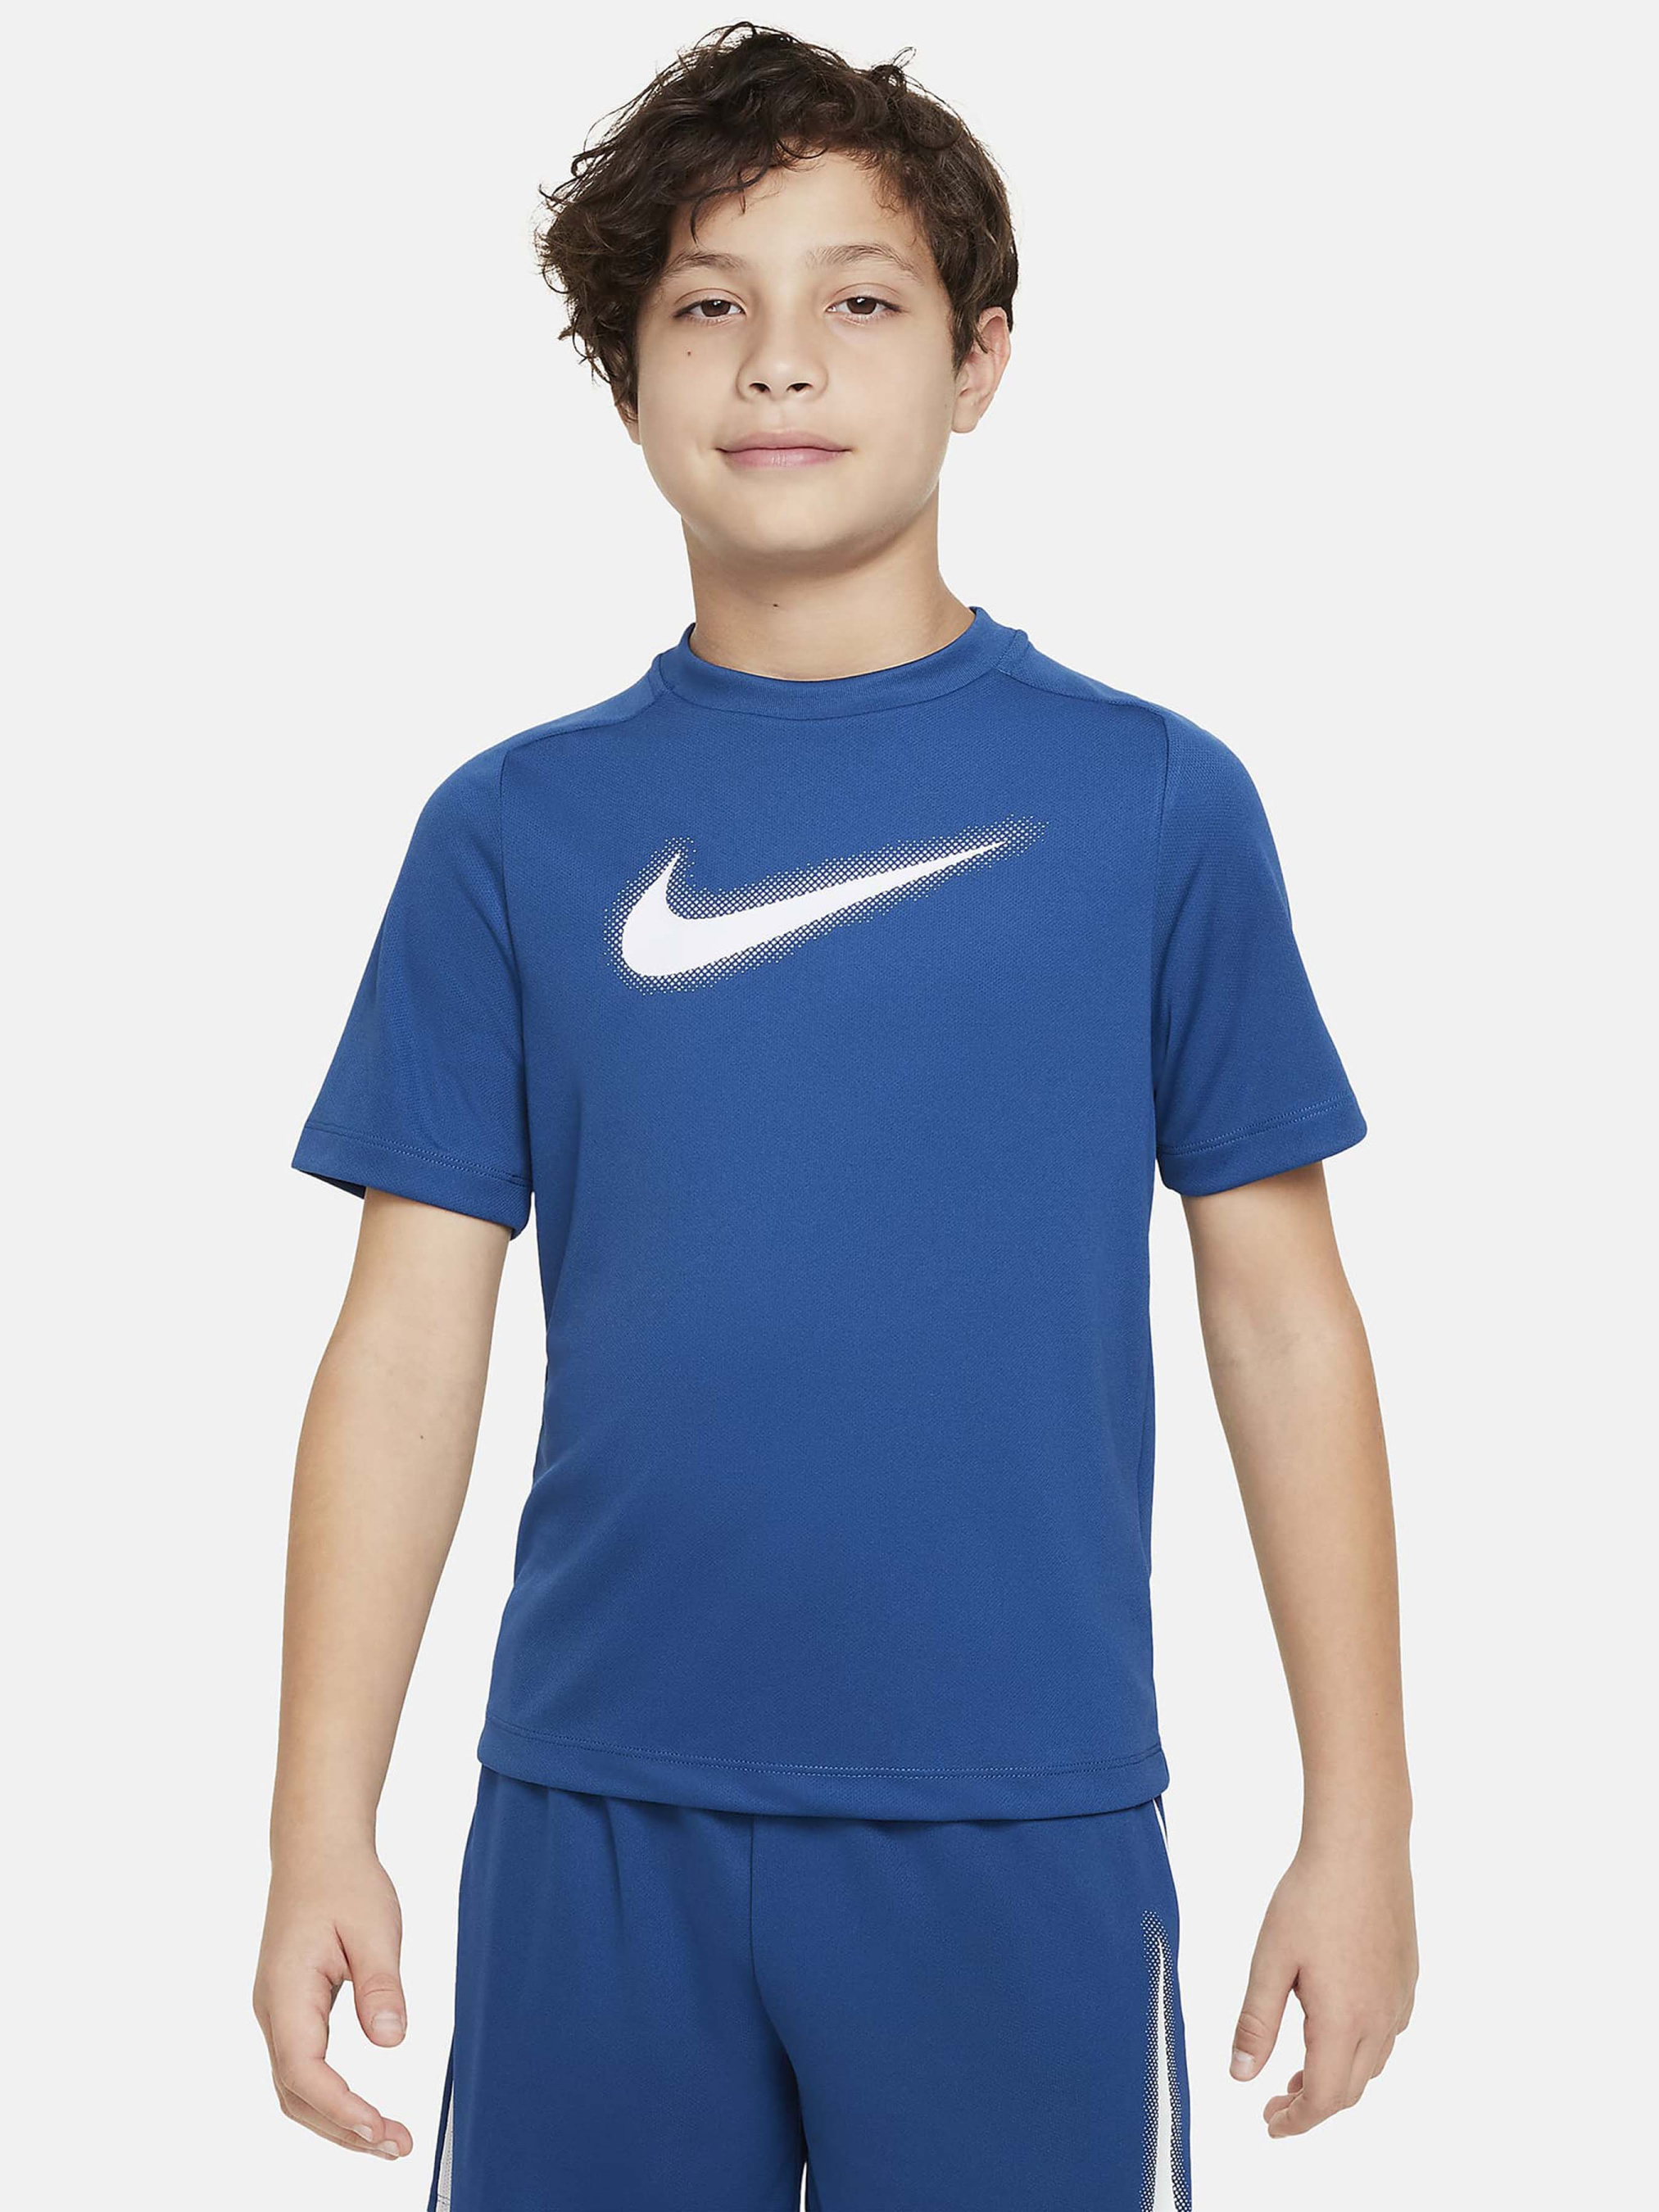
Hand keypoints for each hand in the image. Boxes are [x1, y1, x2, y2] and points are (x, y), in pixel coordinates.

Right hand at [253, 1843, 413, 2160]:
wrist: (317, 1850)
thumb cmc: (345, 1882)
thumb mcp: (375, 1926)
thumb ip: (381, 1984)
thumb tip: (392, 2040)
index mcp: (286, 1991)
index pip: (303, 2071)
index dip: (339, 2108)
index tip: (380, 2129)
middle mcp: (273, 2010)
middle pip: (295, 2094)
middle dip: (342, 2129)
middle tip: (395, 2146)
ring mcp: (277, 2012)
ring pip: (295, 2088)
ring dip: (336, 2120)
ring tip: (385, 2139)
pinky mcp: (290, 2009)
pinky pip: (303, 2068)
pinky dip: (330, 2097)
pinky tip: (362, 2108)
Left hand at [1229, 1830, 1417, 2136]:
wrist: (1362, 1846)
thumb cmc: (1311, 1897)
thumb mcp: (1271, 1961)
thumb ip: (1257, 2023)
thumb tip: (1241, 2076)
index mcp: (1344, 2021)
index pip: (1325, 2098)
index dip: (1296, 2120)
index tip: (1269, 2123)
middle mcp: (1381, 2019)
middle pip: (1351, 2088)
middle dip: (1313, 2104)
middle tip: (1274, 2102)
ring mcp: (1399, 1998)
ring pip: (1372, 2063)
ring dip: (1337, 2078)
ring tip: (1299, 2071)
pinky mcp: (1406, 1976)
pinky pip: (1387, 2033)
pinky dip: (1359, 2049)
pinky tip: (1335, 2028)